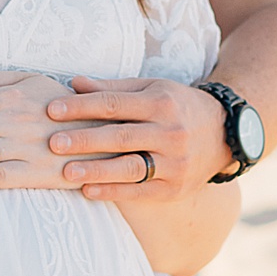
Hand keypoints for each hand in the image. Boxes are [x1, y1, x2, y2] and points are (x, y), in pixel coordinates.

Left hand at [46, 77, 234, 201]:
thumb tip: (73, 83)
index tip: (51, 110)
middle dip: (84, 140)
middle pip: (120, 136)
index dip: (81, 106)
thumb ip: (112, 89)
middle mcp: (170, 132)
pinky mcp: (176, 188)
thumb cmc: (177, 107)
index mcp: (161, 102)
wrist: (225, 134)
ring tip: (66, 172)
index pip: (114, 104)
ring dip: (96, 170)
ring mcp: (175, 162)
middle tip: (52, 143)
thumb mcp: (151, 90)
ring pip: (130, 167)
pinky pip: (140, 191)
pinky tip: (88, 190)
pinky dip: (113, 192)